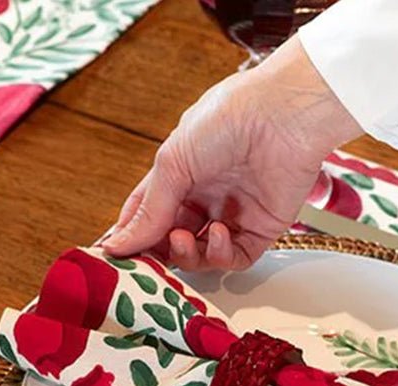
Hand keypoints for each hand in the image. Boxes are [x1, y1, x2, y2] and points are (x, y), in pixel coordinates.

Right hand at [103, 36, 359, 270]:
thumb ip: (149, 211)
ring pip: (202, 256)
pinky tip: (216, 233)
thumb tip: (116, 246)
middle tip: (149, 255)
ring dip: (187, 254)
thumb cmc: (226, 121)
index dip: (132, 235)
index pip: (149, 214)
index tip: (114, 254)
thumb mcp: (173, 163)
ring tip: (182, 237)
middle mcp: (206, 197)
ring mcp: (233, 215)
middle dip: (159, 251)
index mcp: (181, 174)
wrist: (282, 115)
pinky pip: (235, 258)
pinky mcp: (261, 229)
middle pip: (173, 241)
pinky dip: (220, 254)